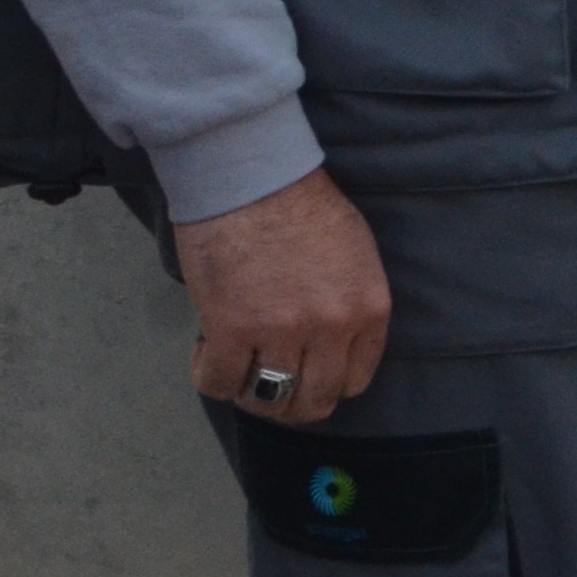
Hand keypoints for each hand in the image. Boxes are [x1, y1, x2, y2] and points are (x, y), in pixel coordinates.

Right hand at [177, 168, 389, 426]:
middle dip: (291, 402)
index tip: (304, 371)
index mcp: (369, 309)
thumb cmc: (302, 205)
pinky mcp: (231, 328)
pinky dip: (210, 378)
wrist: (253, 175)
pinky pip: (220, 383)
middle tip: (268, 382)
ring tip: (238, 367)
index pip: (355, 380)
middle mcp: (332, 327)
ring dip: (250, 393)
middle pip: (315, 401)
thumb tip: (333, 343)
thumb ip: (350, 303)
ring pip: (269, 400)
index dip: (325, 382)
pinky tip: (207, 352)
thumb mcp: (355, 256)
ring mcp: (282, 331)